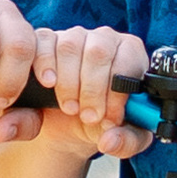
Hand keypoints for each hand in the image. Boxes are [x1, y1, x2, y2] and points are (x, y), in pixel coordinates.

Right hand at [14, 24, 155, 158]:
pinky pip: (44, 41)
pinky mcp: (48, 39)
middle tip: (88, 117)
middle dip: (92, 90)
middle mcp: (105, 39)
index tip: (108, 118)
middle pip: (99, 51)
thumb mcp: (124, 137)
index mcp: (132, 54)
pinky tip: (49, 83)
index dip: (117, 92)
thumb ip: (128, 141)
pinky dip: (45, 64)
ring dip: (68, 83)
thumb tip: (111, 140)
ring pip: (71, 46)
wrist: (72, 125)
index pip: (128, 59)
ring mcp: (76, 36)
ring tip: (70, 108)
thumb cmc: (104, 123)